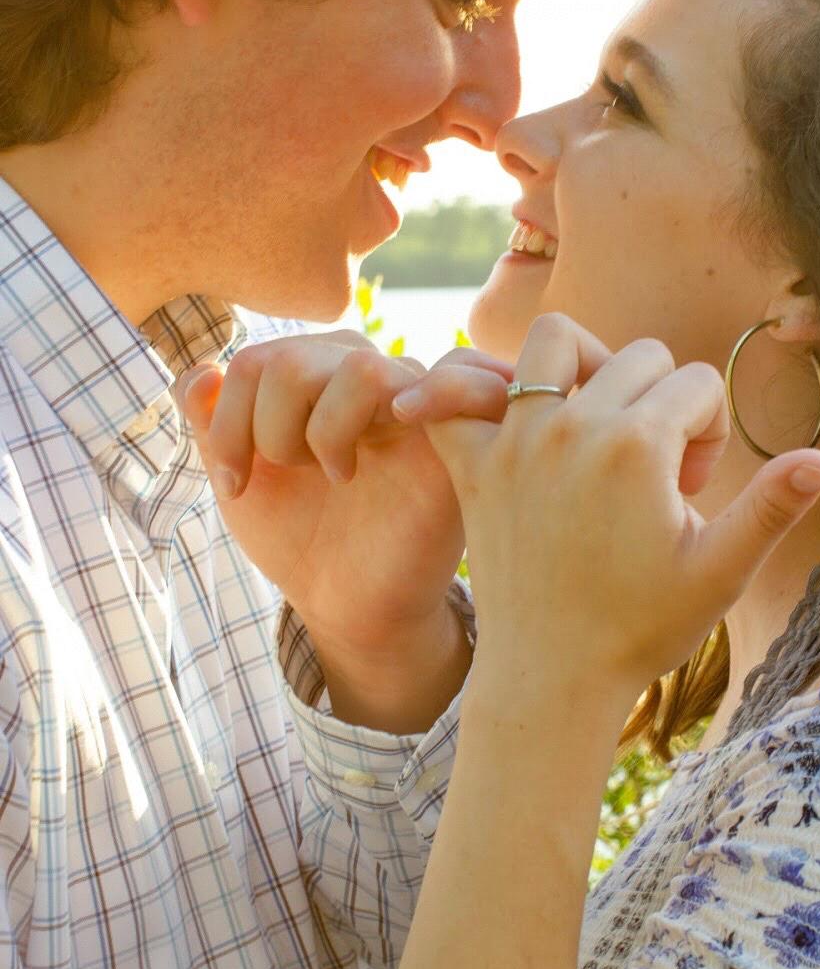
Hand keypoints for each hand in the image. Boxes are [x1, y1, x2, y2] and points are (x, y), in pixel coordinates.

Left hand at [176, 329, 510, 656]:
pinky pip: (471, 379)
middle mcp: (370, 378)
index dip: (227, 422)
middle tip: (292, 477)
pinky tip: (401, 420)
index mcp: (319, 375)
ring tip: (335, 475)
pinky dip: (439, 388)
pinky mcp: (462, 443)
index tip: (232, 482)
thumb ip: (211, 423)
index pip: (257, 358)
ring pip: (360, 367)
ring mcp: (418, 405)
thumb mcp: (241, 481)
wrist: (349, 609)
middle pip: (295, 359)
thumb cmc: (304, 540)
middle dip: (268, 430)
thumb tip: (198, 374)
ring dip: (324, 430)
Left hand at [401, 313, 819, 722]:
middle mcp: (572, 427)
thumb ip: (771, 508)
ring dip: (583, 363)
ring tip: (596, 418)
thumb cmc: (639, 629)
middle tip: (652, 470)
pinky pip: (457, 394)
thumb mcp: (718, 572)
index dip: (709, 430)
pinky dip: (475, 391)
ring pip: (553, 340)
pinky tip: (512, 423)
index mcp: (637, 446)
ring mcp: (516, 441)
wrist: (551, 677)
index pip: (698, 382)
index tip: (689, 487)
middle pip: (639, 356)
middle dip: (662, 399)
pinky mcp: (474, 465)